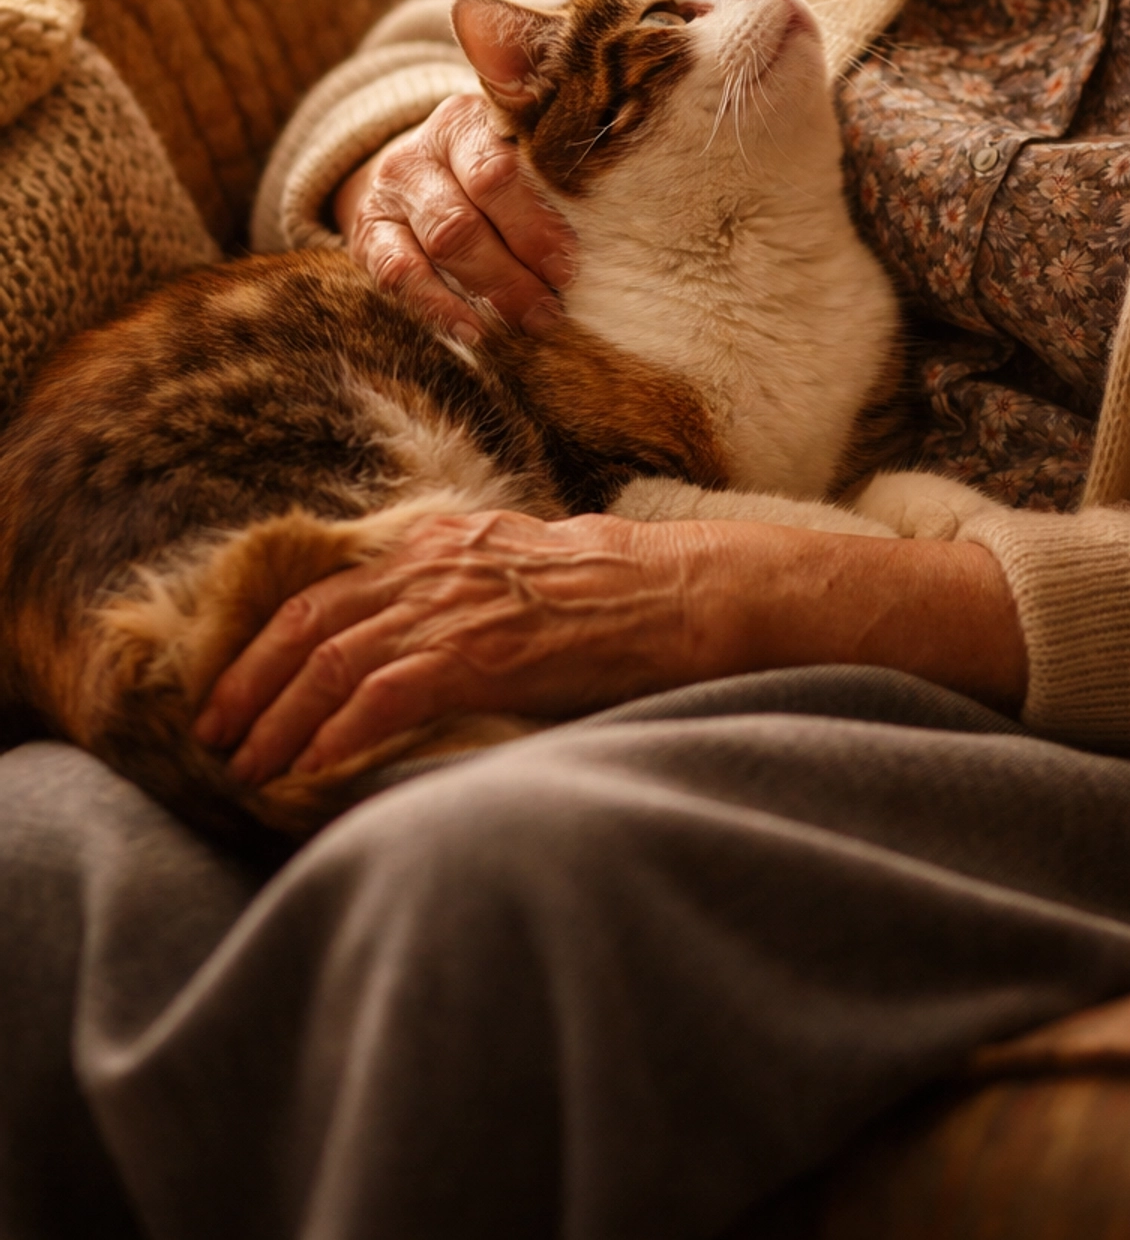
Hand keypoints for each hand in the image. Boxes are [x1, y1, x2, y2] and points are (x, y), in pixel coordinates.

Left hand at [194, 512, 1028, 785]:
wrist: (733, 591)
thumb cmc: (650, 599)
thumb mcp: (547, 584)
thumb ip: (481, 602)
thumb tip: (423, 646)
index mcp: (462, 538)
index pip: (336, 579)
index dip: (272, 634)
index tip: (235, 685)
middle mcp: (457, 557)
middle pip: (318, 611)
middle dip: (252, 676)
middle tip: (213, 733)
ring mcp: (479, 597)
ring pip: (341, 650)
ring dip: (278, 713)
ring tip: (242, 765)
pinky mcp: (506, 644)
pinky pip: (394, 687)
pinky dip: (337, 730)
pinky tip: (307, 772)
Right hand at [334, 94, 575, 339]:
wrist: (416, 174)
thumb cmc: (488, 171)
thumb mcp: (516, 157)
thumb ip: (548, 182)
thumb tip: (606, 238)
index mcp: (465, 123)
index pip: (497, 173)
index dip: (534, 225)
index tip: (568, 266)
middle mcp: (420, 154)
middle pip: (467, 218)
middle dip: (515, 270)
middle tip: (551, 308)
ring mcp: (388, 195)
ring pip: (439, 246)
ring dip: (489, 291)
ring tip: (528, 322)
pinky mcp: (367, 235)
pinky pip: (398, 275)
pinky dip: (438, 307)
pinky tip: (473, 331)